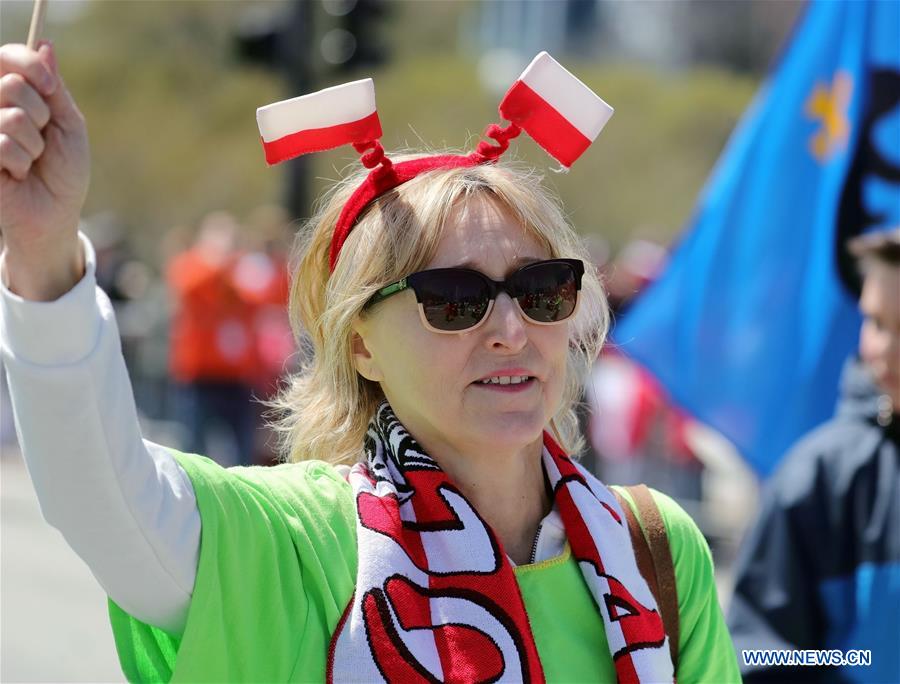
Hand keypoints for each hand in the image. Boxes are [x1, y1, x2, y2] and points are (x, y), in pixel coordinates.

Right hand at [0, 41, 89, 299]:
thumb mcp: (68, 125)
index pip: (7, 57)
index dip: (28, 65)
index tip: (50, 87)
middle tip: (43, 137)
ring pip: (10, 117)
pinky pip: (2, 144)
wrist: (55, 213)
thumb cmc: (64, 170)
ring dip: (33, 144)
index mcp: (13, 92)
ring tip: (32, 160)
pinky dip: (20, 162)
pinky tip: (17, 174)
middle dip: (40, 115)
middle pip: (12, 84)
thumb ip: (54, 89)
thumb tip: (45, 47)